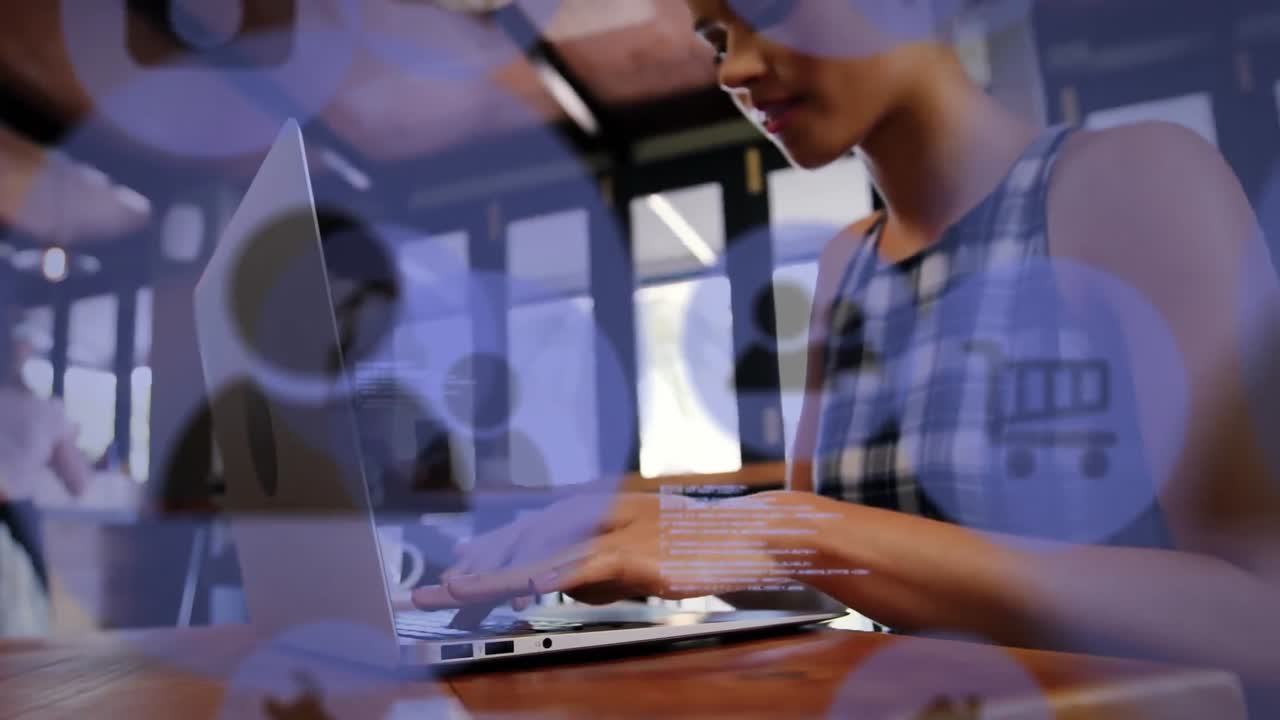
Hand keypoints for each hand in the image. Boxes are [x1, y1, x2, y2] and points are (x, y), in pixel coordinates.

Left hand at [411, 491, 813, 611]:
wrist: (754, 537)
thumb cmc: (700, 549)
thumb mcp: (639, 560)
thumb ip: (598, 568)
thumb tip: (558, 584)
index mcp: (602, 510)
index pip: (533, 528)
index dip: (491, 549)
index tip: (456, 569)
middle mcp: (603, 511)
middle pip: (526, 535)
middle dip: (478, 561)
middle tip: (435, 587)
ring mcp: (619, 528)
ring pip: (543, 549)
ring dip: (497, 572)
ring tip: (457, 591)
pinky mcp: (638, 551)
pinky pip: (583, 565)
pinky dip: (550, 576)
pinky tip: (522, 590)